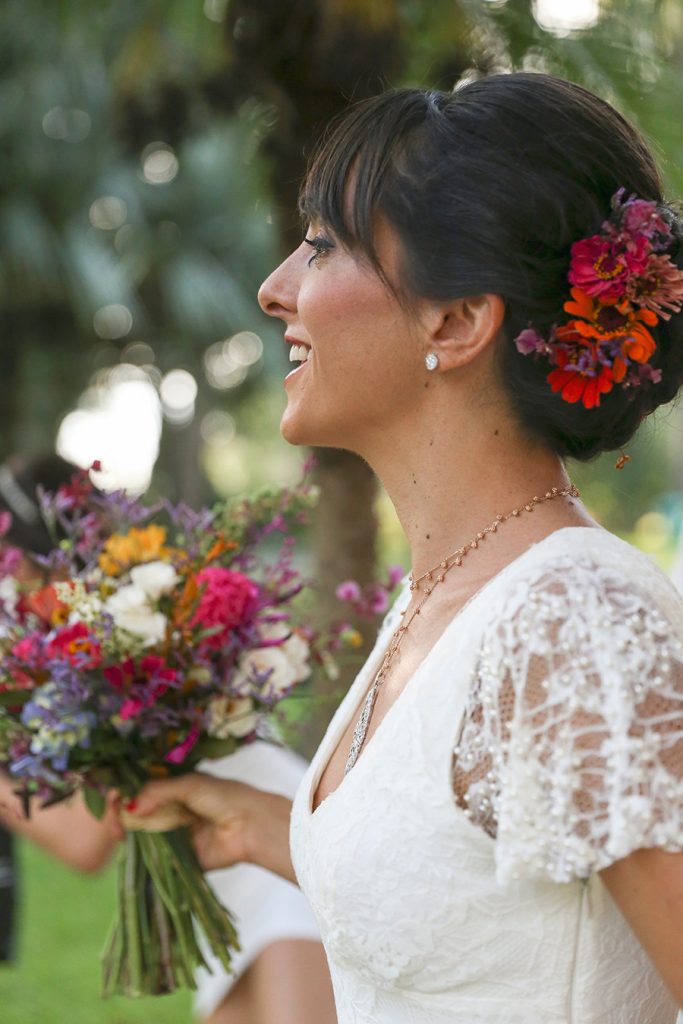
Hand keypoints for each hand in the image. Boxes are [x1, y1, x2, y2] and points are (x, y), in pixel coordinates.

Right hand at [122, 773, 295, 880]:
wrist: (250, 826)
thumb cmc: (224, 797)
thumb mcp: (189, 785)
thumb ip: (157, 792)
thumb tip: (128, 806)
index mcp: (173, 789)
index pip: (139, 790)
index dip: (123, 793)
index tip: (112, 797)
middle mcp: (169, 811)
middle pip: (134, 813)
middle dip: (120, 815)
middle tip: (114, 820)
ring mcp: (171, 835)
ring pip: (140, 836)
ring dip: (127, 835)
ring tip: (119, 832)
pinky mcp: (175, 859)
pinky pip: (152, 859)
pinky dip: (139, 856)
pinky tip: (129, 849)